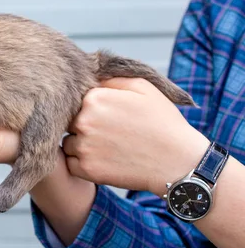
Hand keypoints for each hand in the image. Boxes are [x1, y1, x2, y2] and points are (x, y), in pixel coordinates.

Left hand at [62, 77, 209, 194]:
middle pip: (70, 122)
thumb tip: (90, 78)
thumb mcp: (142, 87)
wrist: (178, 161)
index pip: (76, 101)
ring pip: (69, 143)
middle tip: (110, 134)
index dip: (91, 109)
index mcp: (94, 98)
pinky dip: (84, 164)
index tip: (108, 117)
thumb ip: (111, 79)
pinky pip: (72, 164)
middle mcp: (84, 121)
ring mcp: (83, 146)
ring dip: (82, 146)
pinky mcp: (86, 169)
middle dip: (84, 126)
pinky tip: (106, 161)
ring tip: (109, 147)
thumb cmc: (162, 122)